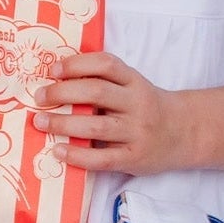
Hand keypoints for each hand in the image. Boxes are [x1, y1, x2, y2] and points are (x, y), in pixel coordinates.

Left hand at [43, 50, 187, 175]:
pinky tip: (58, 151)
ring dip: (63, 123)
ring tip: (40, 122)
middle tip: (39, 97)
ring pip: (96, 126)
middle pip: (96, 93)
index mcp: (134, 81)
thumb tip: (55, 80)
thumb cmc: (146, 106)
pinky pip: (102, 158)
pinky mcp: (134, 157)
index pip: (106, 65)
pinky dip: (77, 155)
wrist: (185, 132)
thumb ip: (104, 82)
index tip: (53, 70)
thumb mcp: (133, 86)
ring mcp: (137, 132)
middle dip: (62, 93)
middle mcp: (137, 104)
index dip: (77, 64)